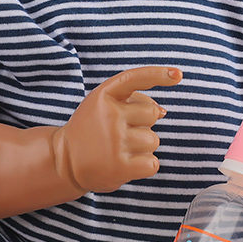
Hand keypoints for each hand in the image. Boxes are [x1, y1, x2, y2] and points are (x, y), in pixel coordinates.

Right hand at [51, 66, 180, 193]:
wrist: (64, 160)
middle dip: (143, 124)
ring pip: (153, 140)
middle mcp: (110, 115)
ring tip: (121, 149)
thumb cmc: (91, 129)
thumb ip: (132, 101)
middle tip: (121, 132)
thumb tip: (162, 111)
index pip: (135, 78)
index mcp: (104, 95)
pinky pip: (152, 163)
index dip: (158, 74)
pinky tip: (127, 164)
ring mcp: (116, 141)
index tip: (178, 74)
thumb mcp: (103, 105)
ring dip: (143, 147)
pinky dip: (144, 166)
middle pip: (152, 114)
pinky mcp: (121, 166)